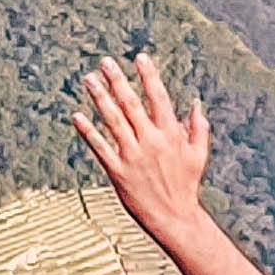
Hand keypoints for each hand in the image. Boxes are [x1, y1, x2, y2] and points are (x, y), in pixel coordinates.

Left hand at [73, 53, 210, 239]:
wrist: (174, 217)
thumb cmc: (186, 185)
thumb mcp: (198, 155)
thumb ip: (197, 127)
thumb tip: (195, 104)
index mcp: (170, 134)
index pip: (157, 97)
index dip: (148, 76)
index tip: (139, 57)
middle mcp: (150, 141)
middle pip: (130, 104)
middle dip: (117, 80)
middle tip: (105, 62)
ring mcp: (132, 156)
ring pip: (113, 121)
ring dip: (100, 98)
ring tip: (89, 79)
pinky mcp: (118, 172)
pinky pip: (100, 147)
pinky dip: (88, 131)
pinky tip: (77, 116)